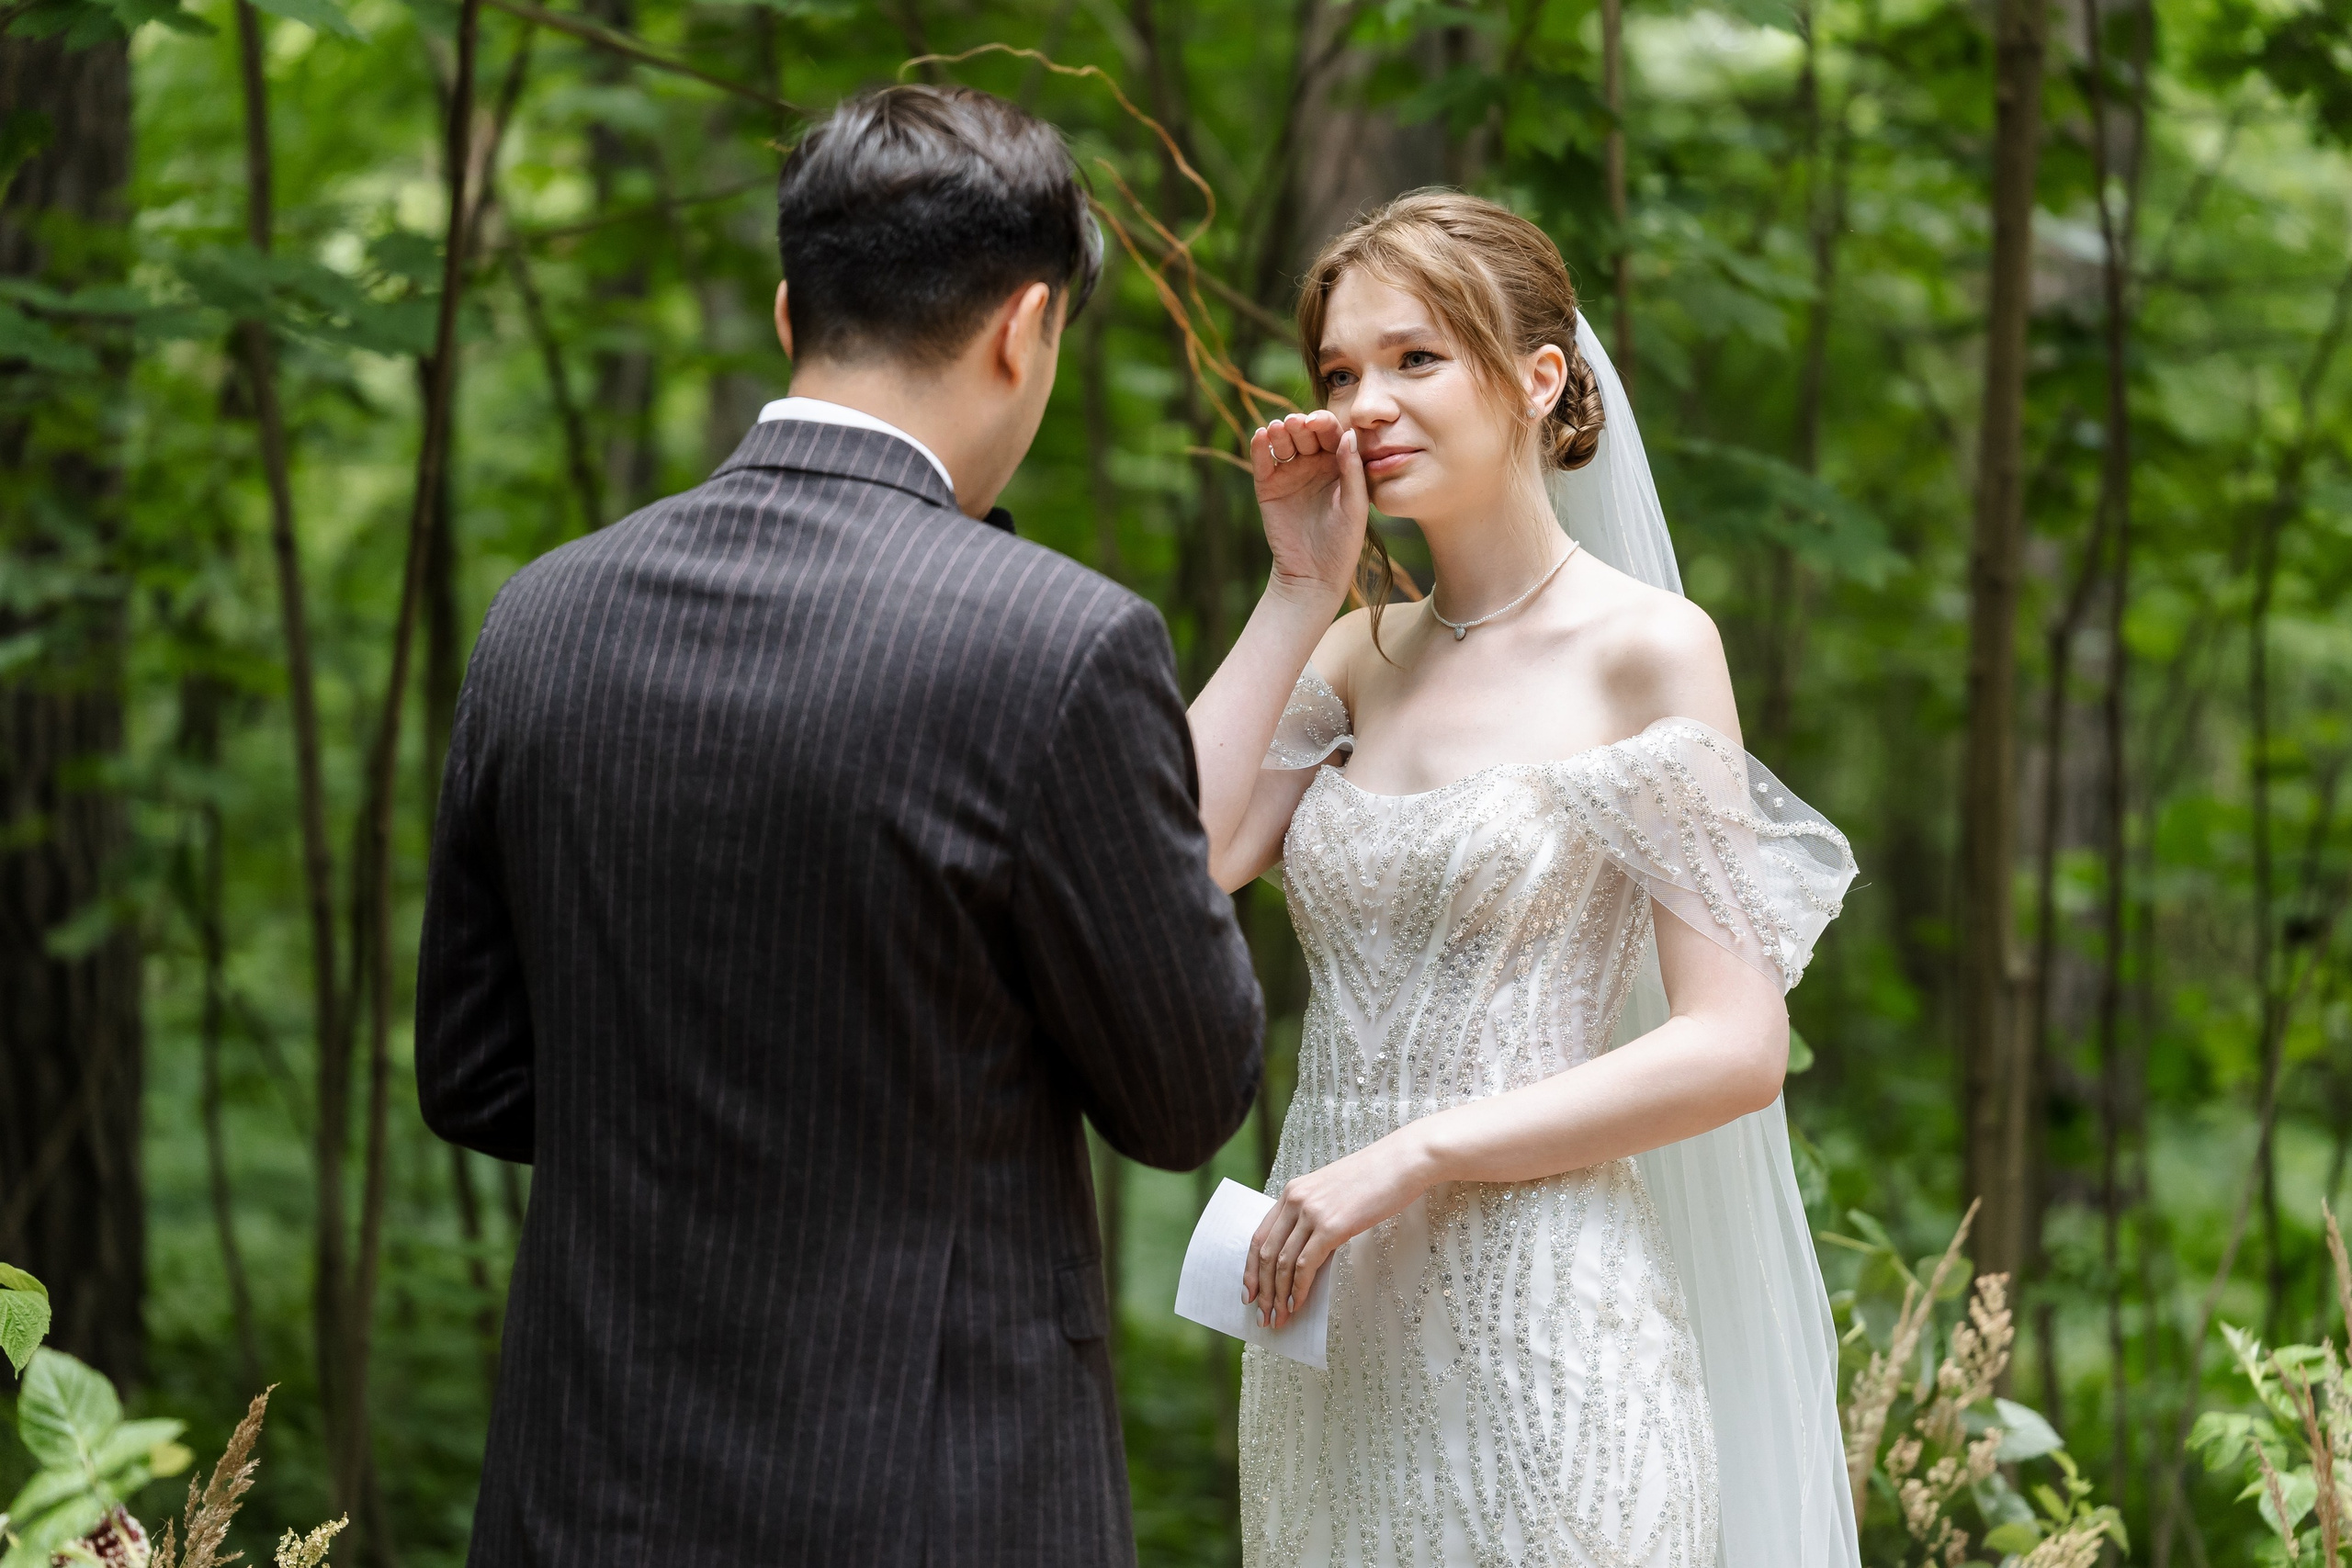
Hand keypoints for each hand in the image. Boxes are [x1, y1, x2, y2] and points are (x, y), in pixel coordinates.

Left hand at [1242, 1127, 1434, 1329]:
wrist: (1402, 1161)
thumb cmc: (1375, 1178)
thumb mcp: (1333, 1192)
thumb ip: (1314, 1215)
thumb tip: (1307, 1252)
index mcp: (1292, 1192)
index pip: (1260, 1237)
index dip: (1250, 1269)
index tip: (1250, 1293)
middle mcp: (1295, 1200)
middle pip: (1267, 1254)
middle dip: (1263, 1290)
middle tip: (1263, 1316)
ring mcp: (1312, 1213)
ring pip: (1283, 1263)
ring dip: (1278, 1296)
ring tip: (1279, 1319)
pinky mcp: (1332, 1226)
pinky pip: (1306, 1265)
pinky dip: (1298, 1289)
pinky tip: (1297, 1305)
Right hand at [1251, 411, 1367, 608]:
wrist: (1312, 575)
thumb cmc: (1342, 544)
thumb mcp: (1355, 507)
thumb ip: (1353, 472)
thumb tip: (1350, 434)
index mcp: (1339, 465)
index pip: (1331, 434)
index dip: (1323, 423)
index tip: (1317, 422)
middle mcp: (1314, 465)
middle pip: (1305, 434)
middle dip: (1300, 424)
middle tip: (1295, 423)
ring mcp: (1290, 474)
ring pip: (1284, 443)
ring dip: (1280, 431)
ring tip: (1277, 429)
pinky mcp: (1268, 487)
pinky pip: (1262, 462)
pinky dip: (1259, 448)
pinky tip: (1260, 436)